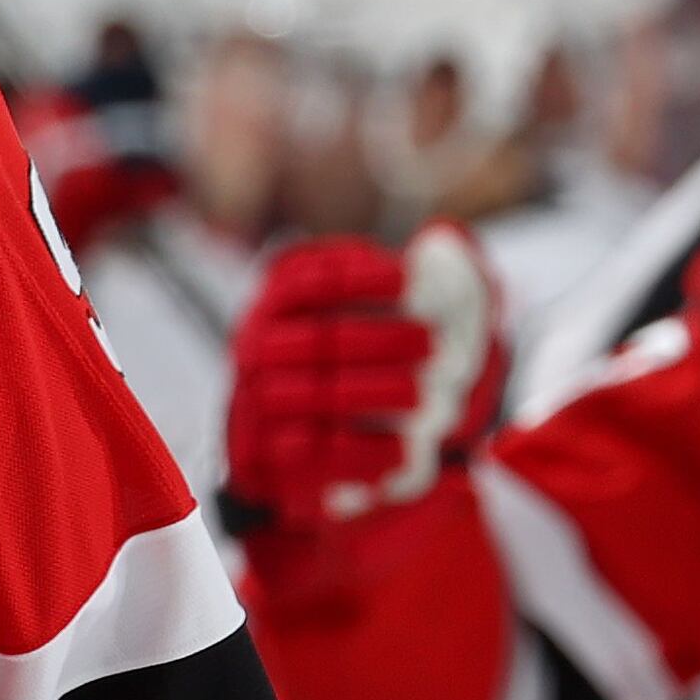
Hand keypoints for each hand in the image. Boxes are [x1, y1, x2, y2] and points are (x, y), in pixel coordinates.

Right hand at [226, 223, 501, 546]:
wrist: (295, 436)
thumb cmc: (350, 360)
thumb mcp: (366, 310)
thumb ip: (402, 279)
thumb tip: (443, 246)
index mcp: (277, 304)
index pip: (312, 282)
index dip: (363, 280)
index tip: (413, 280)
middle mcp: (257, 348)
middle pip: (318, 339)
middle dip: (380, 340)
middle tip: (434, 344)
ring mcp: (256, 400)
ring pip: (312, 394)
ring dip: (373, 393)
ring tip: (423, 396)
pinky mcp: (265, 453)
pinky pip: (310, 452)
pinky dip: (361, 451)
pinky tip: (406, 449)